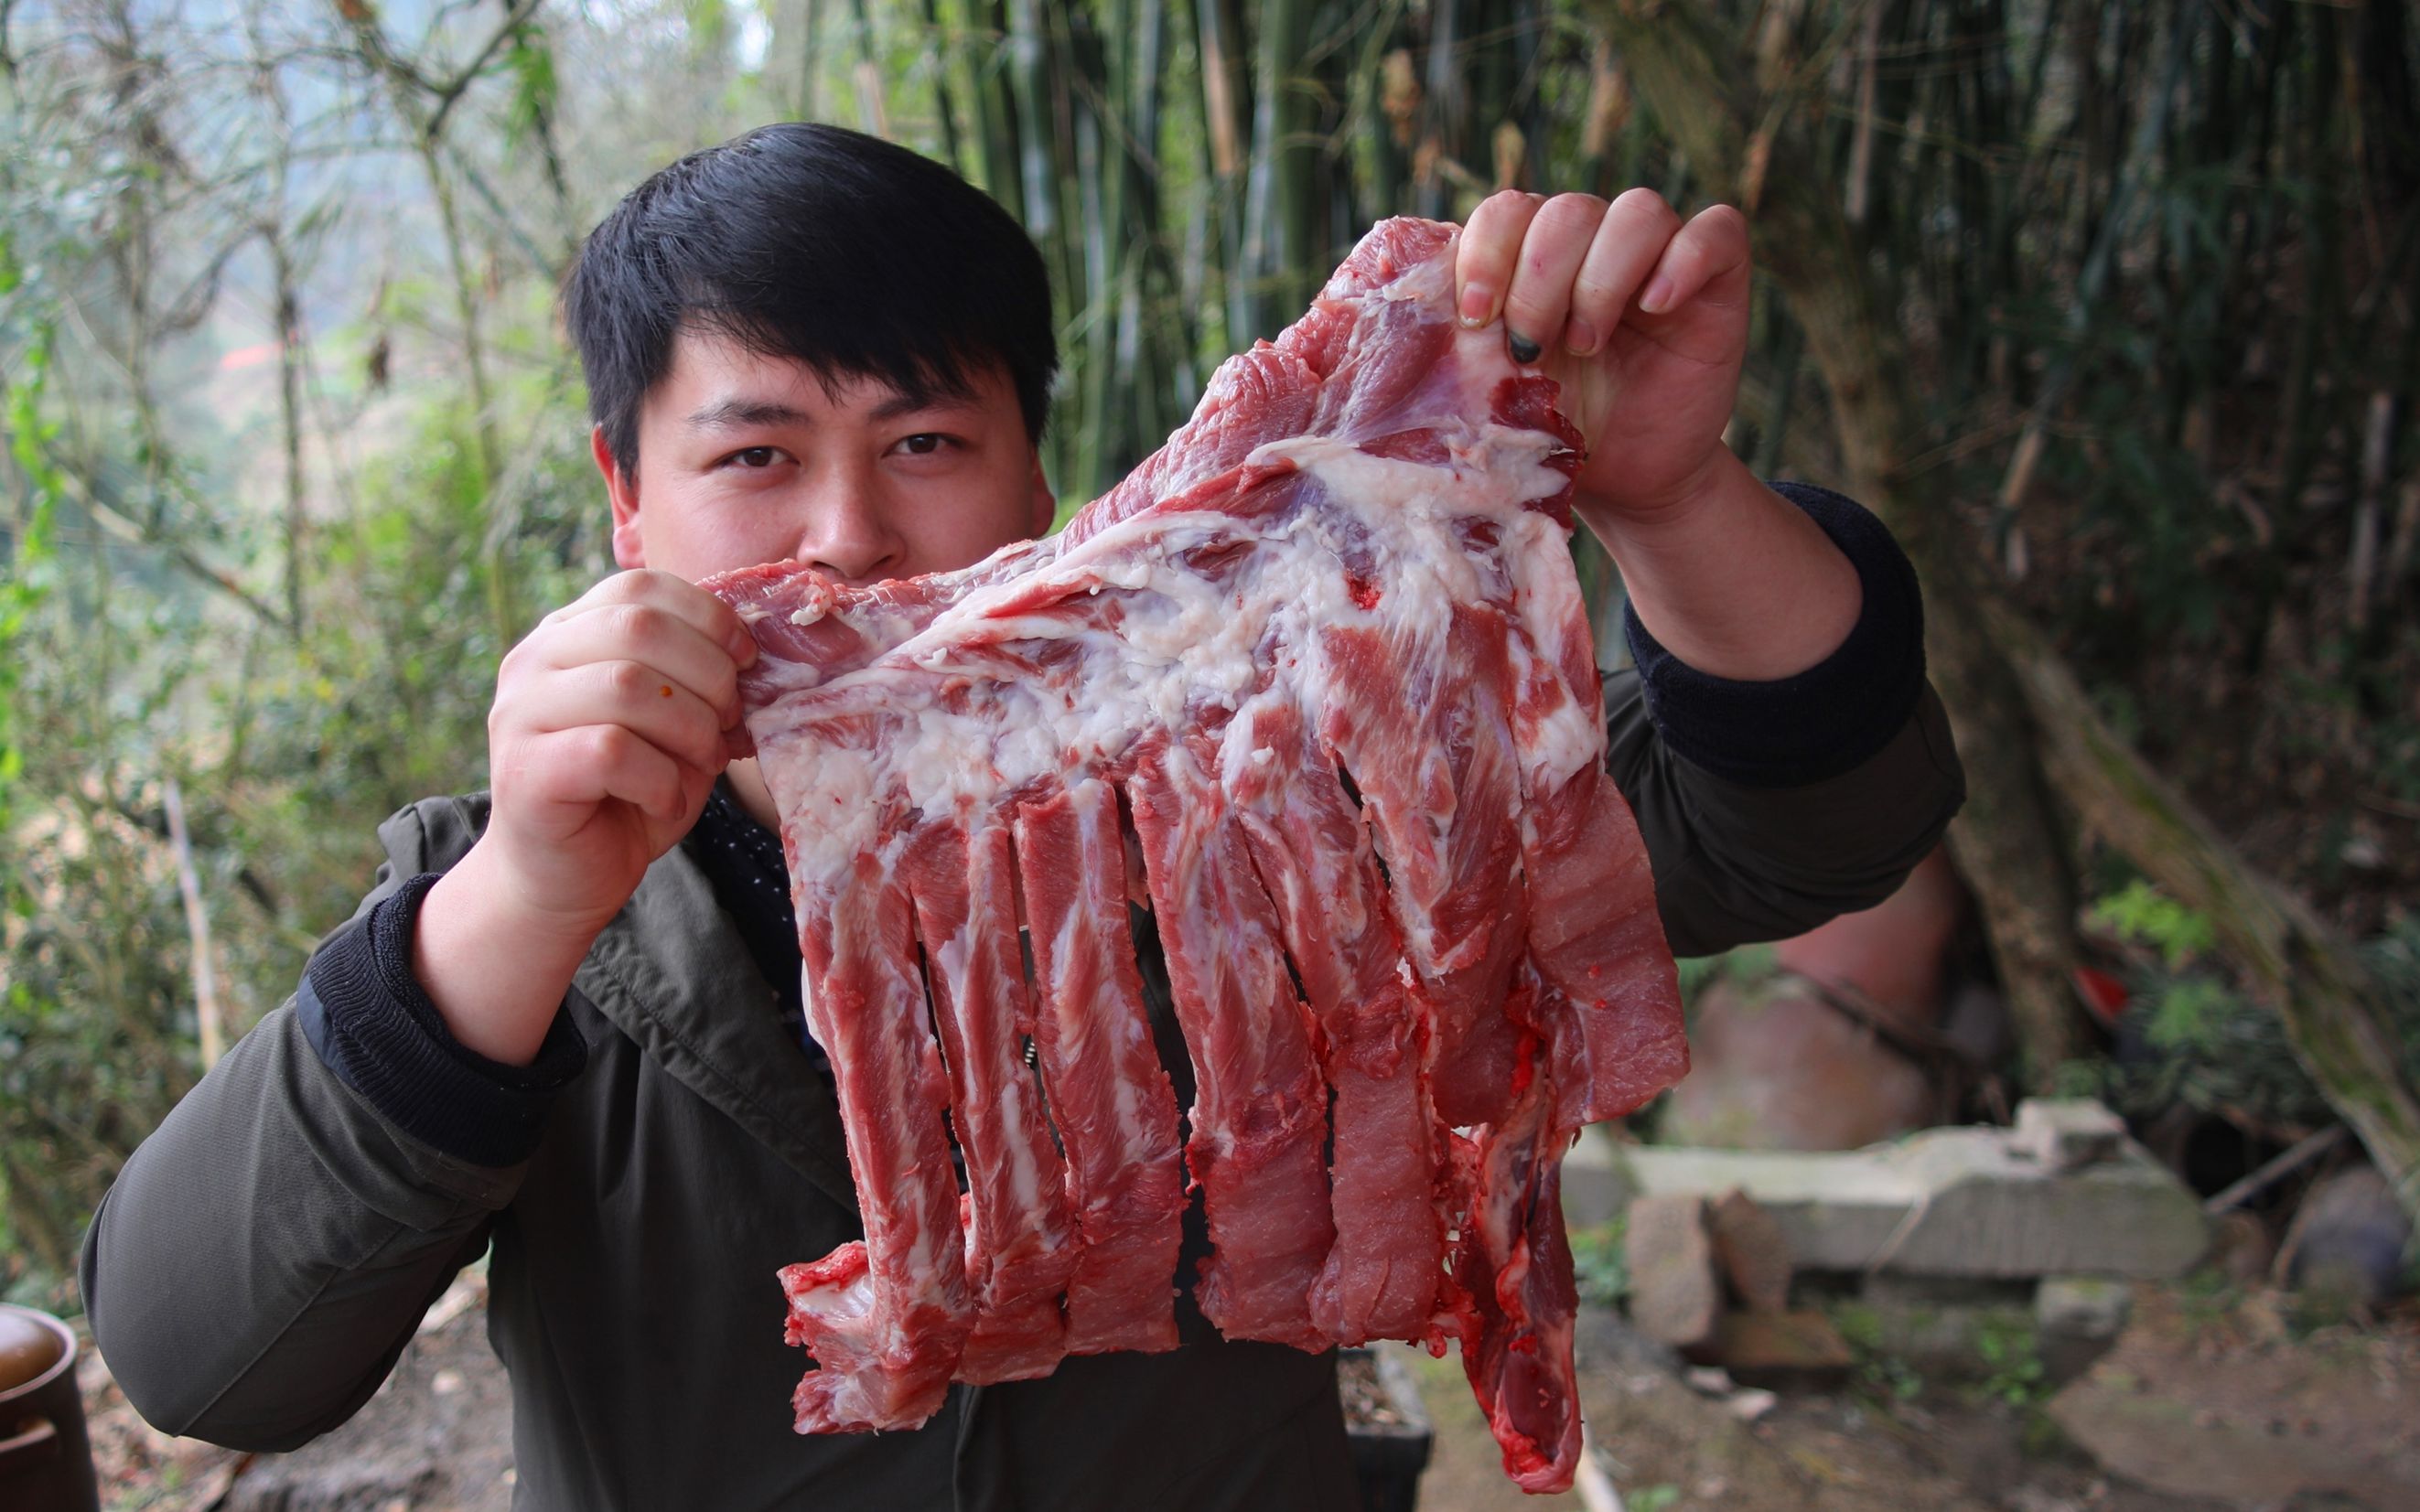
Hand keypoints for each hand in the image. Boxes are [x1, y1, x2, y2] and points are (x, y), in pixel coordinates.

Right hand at [478, 570, 756, 941]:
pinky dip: (660, 777)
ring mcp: (520, 713)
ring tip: (702, 763)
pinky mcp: (526, 771)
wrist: (564, 878)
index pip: (640, 587)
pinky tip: (665, 798)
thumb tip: (753, 656)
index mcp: (569, 633)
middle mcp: (533, 660)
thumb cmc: (627, 793)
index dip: (707, 616)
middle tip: (728, 722)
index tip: (746, 660)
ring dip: (690, 728)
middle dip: (708, 673)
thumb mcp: (672, 724)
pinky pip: (611, 750)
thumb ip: (695, 680)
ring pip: (627, 685)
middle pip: (638, 626)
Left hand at [1454, 188, 1750, 525]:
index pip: (1507, 212)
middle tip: (1531, 348)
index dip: (1487, 252)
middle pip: (1567, 211)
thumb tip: (1343, 341)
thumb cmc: (1549, 440)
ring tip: (1588, 344)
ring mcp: (1656, 259)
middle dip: (1539, 279)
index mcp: (1530, 262)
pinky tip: (1657, 306)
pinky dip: (1683, 260)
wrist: (1627, 484)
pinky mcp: (1715, 281)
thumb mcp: (1483, 403)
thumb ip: (1438, 363)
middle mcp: (1592, 247)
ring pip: (1637, 211)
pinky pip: (1714, 232)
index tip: (1475, 317)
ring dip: (1602, 277)